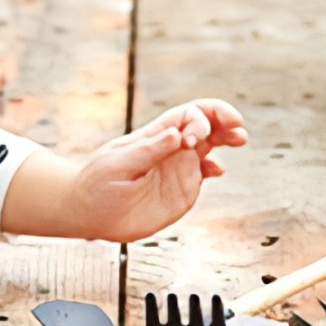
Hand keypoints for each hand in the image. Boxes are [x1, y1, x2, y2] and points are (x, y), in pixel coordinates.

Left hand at [73, 99, 248, 243]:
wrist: (85, 211)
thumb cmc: (94, 184)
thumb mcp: (117, 164)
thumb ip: (148, 151)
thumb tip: (175, 133)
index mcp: (154, 136)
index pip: (187, 114)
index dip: (200, 118)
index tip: (192, 139)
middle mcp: (170, 148)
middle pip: (205, 123)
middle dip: (222, 118)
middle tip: (235, 126)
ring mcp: (177, 167)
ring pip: (210, 144)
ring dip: (227, 136)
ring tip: (240, 137)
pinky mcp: (181, 188)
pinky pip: (204, 172)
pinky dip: (215, 167)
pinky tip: (218, 171)